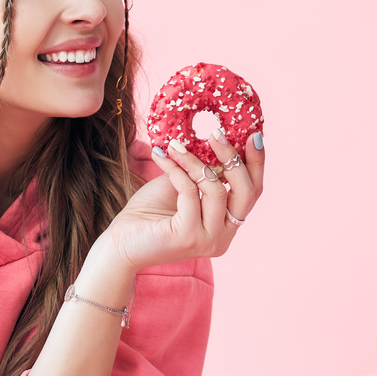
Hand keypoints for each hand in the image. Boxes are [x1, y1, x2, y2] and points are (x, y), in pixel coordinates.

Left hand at [102, 130, 264, 274]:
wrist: (119, 242)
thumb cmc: (149, 213)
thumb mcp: (182, 186)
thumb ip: (204, 171)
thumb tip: (220, 140)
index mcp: (226, 226)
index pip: (252, 193)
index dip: (256, 163)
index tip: (254, 135)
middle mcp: (223, 237)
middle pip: (247, 193)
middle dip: (235, 158)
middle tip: (216, 133)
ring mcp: (208, 241)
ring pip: (217, 190)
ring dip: (195, 162)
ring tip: (175, 146)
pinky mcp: (188, 237)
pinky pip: (190, 193)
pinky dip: (177, 171)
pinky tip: (162, 158)